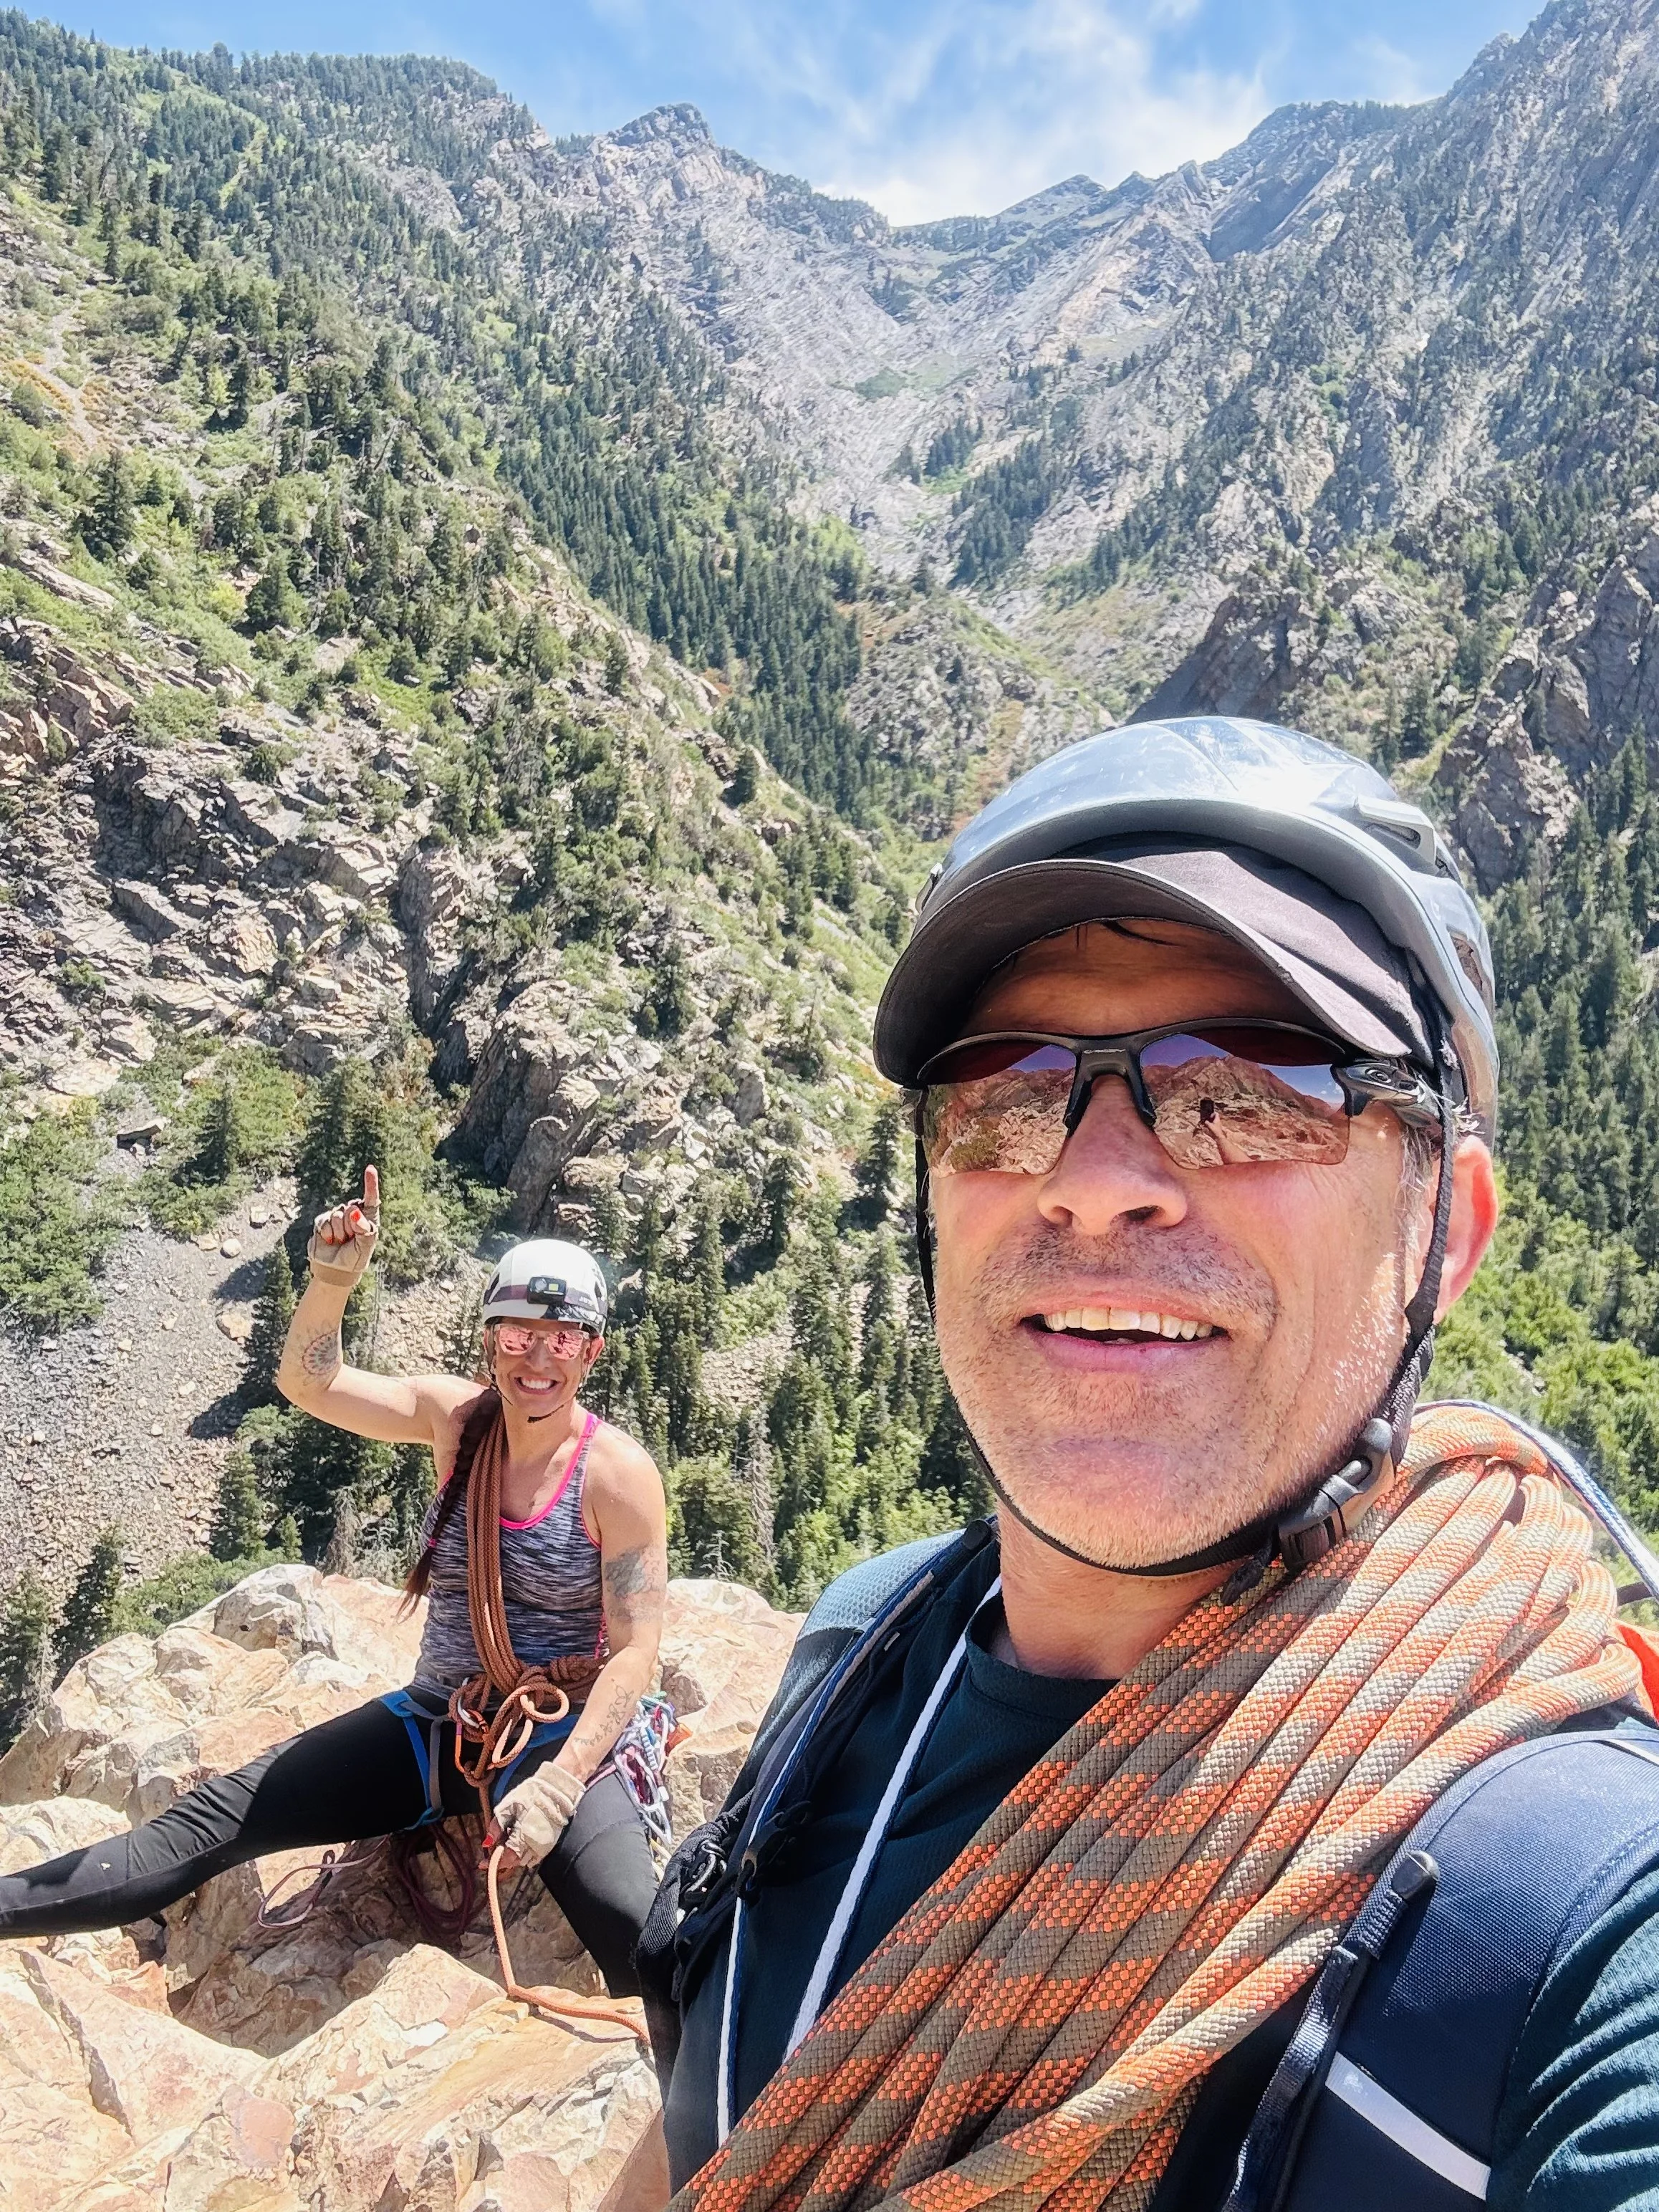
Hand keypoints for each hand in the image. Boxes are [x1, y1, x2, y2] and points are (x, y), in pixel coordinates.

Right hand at [306, 1164, 379, 1287]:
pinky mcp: (322, 1221)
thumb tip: (355, 1212)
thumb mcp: (365, 1245)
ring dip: (340, 1232)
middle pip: (352, 1208)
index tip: (369, 1169)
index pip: (371, 1198)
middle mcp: (353, 1213)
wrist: (336, 1270)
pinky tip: (330, 1241)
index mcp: (368, 1217)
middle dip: (351, 1225)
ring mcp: (337, 1216)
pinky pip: (325, 1222)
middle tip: (351, 1239)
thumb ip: (363, 1228)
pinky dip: (328, 1234)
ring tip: (341, 1242)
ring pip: (337, 1215)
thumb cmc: (355, 1257)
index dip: (370, 1183)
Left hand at [488, 1761, 584, 1872]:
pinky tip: (518, 1840)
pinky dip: (523, 1852)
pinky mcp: (549, 1843)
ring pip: (523, 1859)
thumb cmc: (530, 1795)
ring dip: (512, 1855)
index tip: (481, 1864)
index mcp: (522, 1838)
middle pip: (513, 1861)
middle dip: (501, 1858)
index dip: (492, 1863)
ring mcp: (543, 1847)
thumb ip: (496, 1826)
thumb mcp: (508, 1807)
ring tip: (506, 1840)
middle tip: (493, 1847)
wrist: (556, 1789)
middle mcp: (534, 1847)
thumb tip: (486, 1844)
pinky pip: (533, 1855)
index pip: (505, 1859)